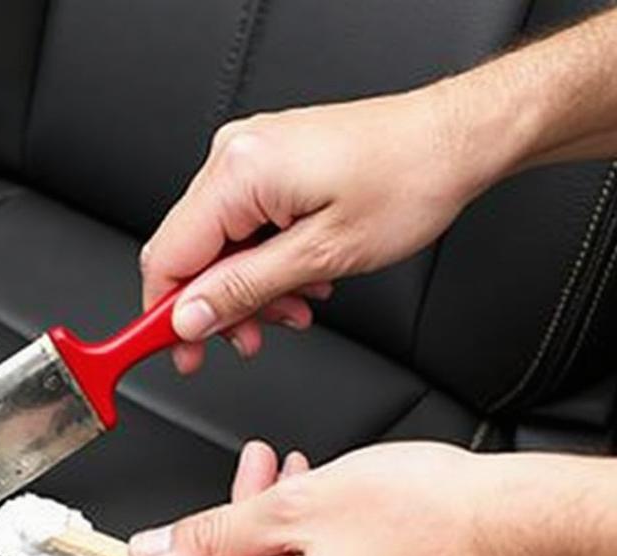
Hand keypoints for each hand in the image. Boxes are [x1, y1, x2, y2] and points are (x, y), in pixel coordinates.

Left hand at [129, 440, 522, 555]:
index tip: (169, 554)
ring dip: (274, 543)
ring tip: (290, 482)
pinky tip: (321, 517)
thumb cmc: (431, 520)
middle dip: (233, 543)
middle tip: (248, 483)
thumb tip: (158, 553)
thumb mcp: (294, 510)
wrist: (519, 530)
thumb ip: (209, 537)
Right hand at [141, 88, 487, 372]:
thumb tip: (189, 319)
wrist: (453, 141)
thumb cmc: (407, 181)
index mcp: (239, 172)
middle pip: (189, 254)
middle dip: (217, 307)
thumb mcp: (320, 255)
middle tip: (246, 342)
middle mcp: (235, 156)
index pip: (168, 258)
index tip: (170, 352)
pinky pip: (243, 226)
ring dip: (248, 290)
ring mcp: (251, 156)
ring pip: (219, 247)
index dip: (162, 316)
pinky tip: (298, 280)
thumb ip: (243, 291)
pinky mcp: (269, 163)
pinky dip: (264, 263)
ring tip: (292, 309)